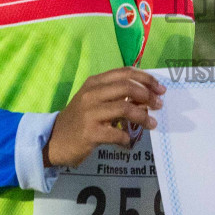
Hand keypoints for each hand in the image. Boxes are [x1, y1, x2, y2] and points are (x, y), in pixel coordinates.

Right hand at [45, 67, 165, 168]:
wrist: (54, 140)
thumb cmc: (79, 119)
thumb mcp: (95, 100)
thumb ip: (117, 95)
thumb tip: (146, 97)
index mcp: (94, 82)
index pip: (125, 73)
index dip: (146, 78)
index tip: (160, 88)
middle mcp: (91, 94)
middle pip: (127, 87)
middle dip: (147, 95)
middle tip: (158, 104)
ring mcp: (89, 113)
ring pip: (124, 109)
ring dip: (142, 116)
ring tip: (152, 124)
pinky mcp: (90, 133)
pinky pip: (117, 133)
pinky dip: (127, 138)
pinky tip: (128, 142)